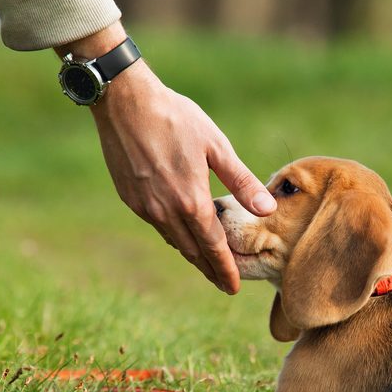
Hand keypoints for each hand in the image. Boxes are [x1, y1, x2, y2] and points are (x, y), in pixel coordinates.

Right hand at [58, 24, 275, 293]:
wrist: (124, 102)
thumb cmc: (176, 118)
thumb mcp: (216, 146)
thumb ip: (242, 182)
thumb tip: (268, 210)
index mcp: (191, 200)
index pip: (213, 247)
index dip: (225, 269)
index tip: (233, 288)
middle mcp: (165, 211)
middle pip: (192, 250)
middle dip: (209, 268)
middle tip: (224, 283)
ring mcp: (145, 206)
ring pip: (173, 240)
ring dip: (191, 254)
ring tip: (206, 263)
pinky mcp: (129, 198)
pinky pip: (157, 225)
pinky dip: (173, 235)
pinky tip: (181, 233)